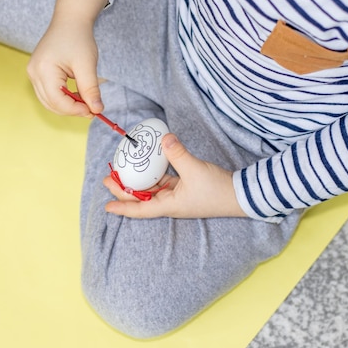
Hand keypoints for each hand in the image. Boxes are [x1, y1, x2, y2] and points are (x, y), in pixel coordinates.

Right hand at [27, 0, 107, 116]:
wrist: (70, 21)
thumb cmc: (78, 38)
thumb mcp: (87, 65)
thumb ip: (91, 89)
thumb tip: (97, 110)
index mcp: (44, 69)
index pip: (57, 101)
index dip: (75, 110)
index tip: (93, 111)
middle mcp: (34, 72)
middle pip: (51, 104)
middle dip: (71, 110)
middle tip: (91, 109)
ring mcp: (33, 73)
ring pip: (49, 101)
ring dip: (67, 106)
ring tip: (85, 102)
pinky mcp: (37, 73)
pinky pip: (48, 93)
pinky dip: (62, 99)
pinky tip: (76, 95)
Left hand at [104, 134, 247, 218]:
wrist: (241, 195)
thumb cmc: (217, 190)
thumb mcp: (195, 169)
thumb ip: (177, 153)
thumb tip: (164, 138)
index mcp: (169, 205)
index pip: (140, 209)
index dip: (123, 207)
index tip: (107, 205)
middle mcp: (171, 203)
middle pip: (141, 198)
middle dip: (124, 189)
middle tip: (109, 177)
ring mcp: (178, 195)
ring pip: (152, 189)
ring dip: (138, 181)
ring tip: (124, 170)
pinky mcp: (185, 187)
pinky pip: (164, 181)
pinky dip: (155, 174)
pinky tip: (148, 163)